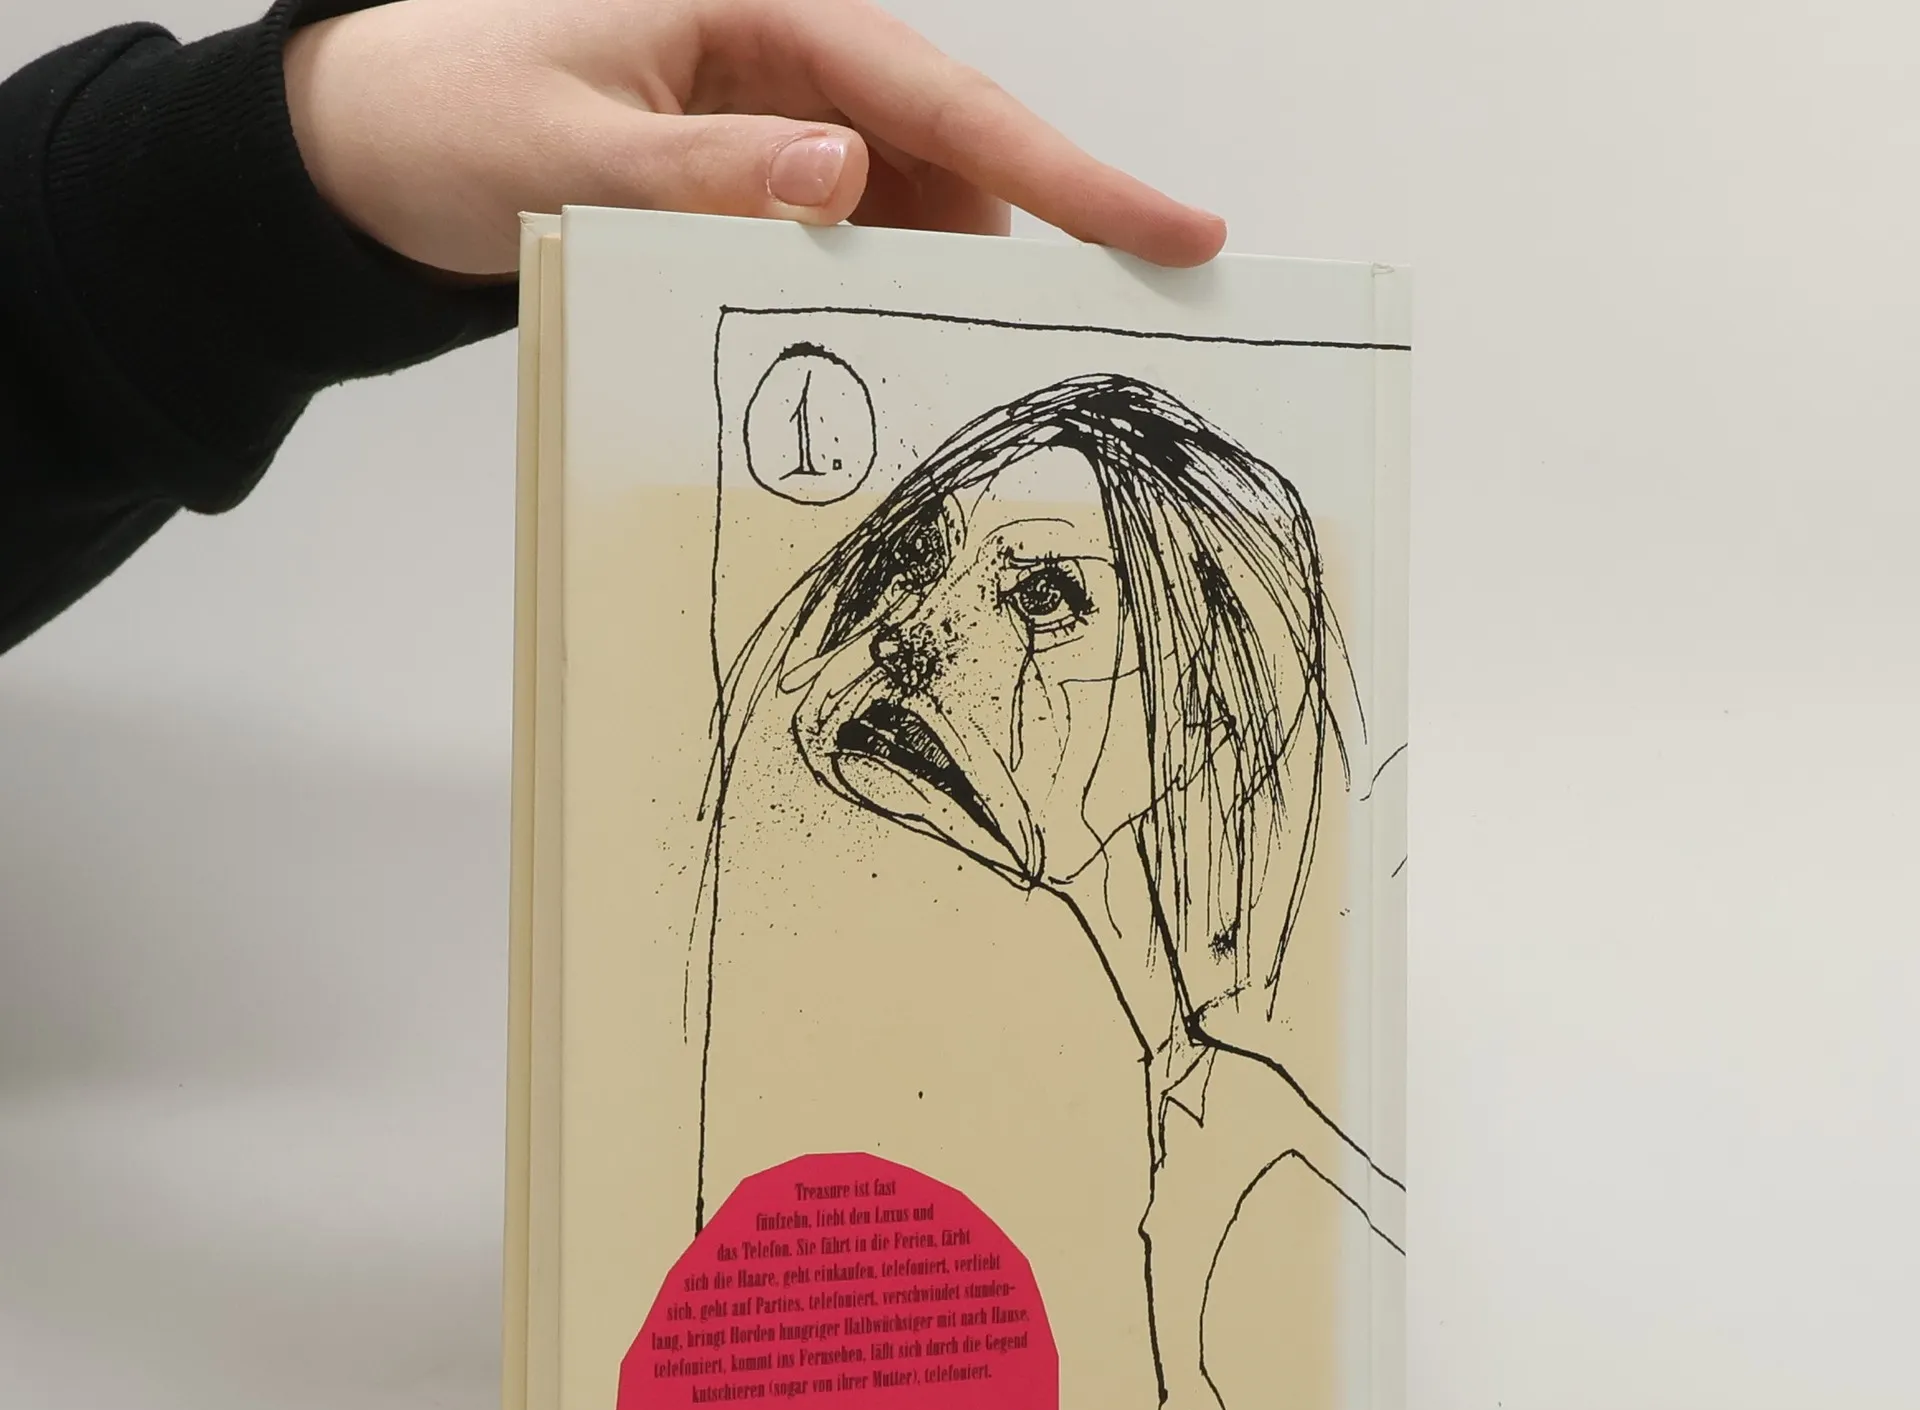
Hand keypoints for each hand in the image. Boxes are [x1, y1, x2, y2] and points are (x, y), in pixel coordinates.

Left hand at [283, 0, 1225, 277]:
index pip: (947, 96)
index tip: (1173, 230)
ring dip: (945, 294)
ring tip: (971, 378)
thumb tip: (845, 174)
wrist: (377, 146)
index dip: (1069, 172)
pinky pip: (855, 250)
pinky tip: (886, 366)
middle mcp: (794, 69)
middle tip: (1117, 335)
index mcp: (764, 15)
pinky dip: (879, 308)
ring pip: (915, 214)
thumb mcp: (572, 146)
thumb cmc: (453, 112)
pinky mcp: (763, 191)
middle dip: (1037, 244)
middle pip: (959, 156)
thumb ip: (705, 169)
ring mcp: (784, 133)